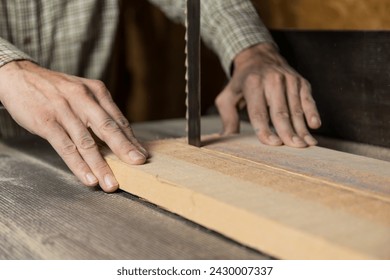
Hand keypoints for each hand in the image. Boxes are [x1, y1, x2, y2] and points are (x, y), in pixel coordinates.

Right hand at [0, 61, 147, 191]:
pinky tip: (88, 177)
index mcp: (96, 91)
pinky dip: (78, 165)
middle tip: (138, 164)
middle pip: (108, 128)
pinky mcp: (47, 122)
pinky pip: (66, 148)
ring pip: (87, 143)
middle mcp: (83, 99)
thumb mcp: (82, 92)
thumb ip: (99, 111)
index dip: (131, 139)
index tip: (142, 155)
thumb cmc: (55, 89)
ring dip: (101, 166)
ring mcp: (64, 110)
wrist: (19, 75)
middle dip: (124, 149)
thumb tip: (119, 137)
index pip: (118, 119)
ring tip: (111, 182)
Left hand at [215, 43, 320, 146]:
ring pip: (296, 108)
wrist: (258, 56)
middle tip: (295, 147)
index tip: (273, 144)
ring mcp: (289, 80)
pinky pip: (308, 99)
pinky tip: (315, 126)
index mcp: (252, 84)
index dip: (265, 129)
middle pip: (280, 111)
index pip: (258, 112)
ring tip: (306, 144)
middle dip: (287, 131)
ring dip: (302, 127)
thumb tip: (225, 139)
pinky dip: (312, 112)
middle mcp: (272, 80)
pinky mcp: (301, 81)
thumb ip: (227, 118)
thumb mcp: (228, 96)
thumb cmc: (242, 82)